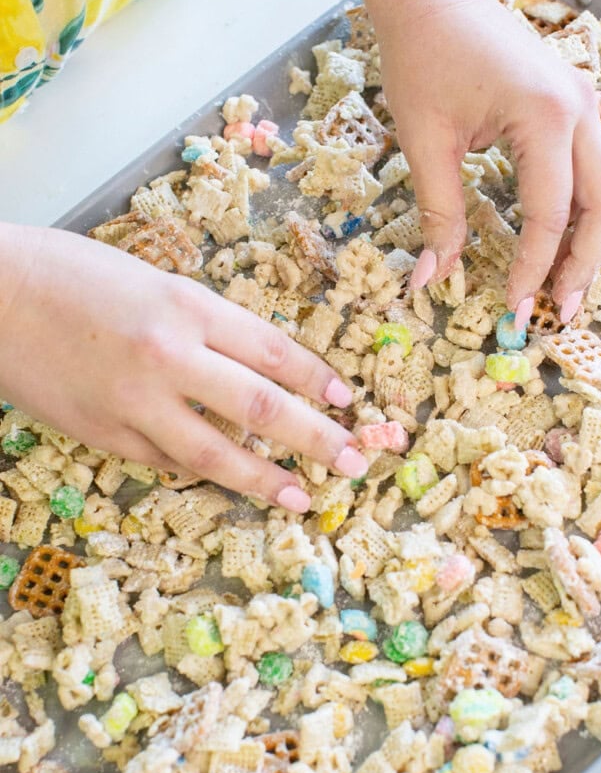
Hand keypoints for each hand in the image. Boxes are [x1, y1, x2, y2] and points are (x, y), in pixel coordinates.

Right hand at [0, 226, 366, 510]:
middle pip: (262, 407)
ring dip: (267, 479)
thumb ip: (207, 325)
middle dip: (317, 439)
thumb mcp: (155, 281)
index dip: (317, 380)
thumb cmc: (74, 275)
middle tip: (355, 462)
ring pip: (217, 453)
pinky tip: (230, 480)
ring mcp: (135, 402)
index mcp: (188, 305)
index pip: (273, 351)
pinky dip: (203, 471)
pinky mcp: (105, 434)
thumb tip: (258, 368)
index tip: (346, 401)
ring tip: (303, 498)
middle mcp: (169, 355)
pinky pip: (168, 461)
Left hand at [374, 0, 600, 324]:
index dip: (534, 267)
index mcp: (544, 113)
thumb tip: (432, 282)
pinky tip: (559, 245)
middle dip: (585, 265)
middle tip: (559, 314)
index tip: (516, 310)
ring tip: (563, 289)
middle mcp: (579, 108)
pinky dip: (580, 213)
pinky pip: (591, 171)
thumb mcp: (425, 141)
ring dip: (589, 243)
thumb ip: (438, 214)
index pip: (550, 212)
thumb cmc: (421, 57)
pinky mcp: (573, 105)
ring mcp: (583, 104)